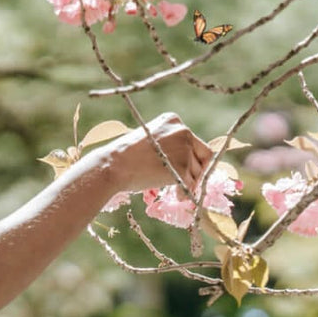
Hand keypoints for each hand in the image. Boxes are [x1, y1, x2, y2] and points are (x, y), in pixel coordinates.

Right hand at [98, 112, 214, 193]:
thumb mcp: (151, 139)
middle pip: (203, 154)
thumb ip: (169, 144)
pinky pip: (191, 184)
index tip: (186, 168)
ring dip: (189, 182)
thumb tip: (186, 160)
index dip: (193, 157)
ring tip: (177, 190)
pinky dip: (187, 192)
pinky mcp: (183, 167)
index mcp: (174, 121)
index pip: (194, 140)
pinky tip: (177, 195)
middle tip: (190, 182)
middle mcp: (183, 131)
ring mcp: (184, 149)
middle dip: (198, 170)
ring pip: (198, 171)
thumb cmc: (126, 156)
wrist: (114, 165)